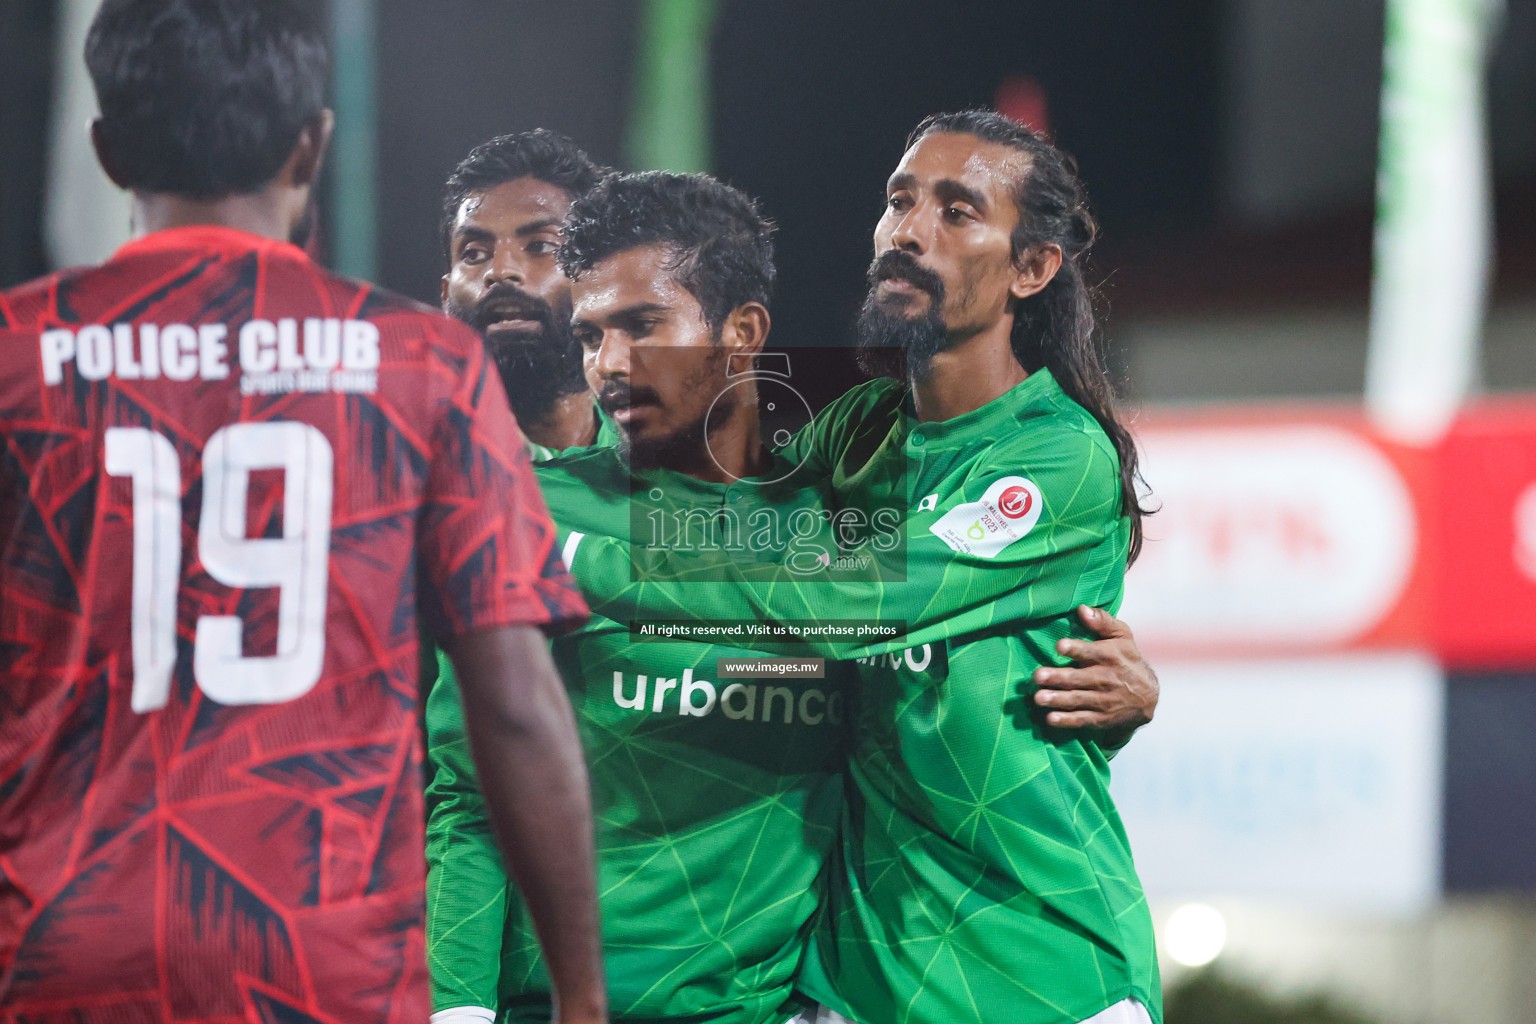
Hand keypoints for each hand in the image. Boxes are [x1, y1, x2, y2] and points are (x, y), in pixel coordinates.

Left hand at [1032, 606, 1157, 744]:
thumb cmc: (1126, 659)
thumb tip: (1081, 608)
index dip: (1076, 649)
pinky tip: (1050, 719)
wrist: (1148, 697)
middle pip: (1080, 678)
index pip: (1092, 652)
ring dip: (1058, 699)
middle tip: (1037, 676)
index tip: (1059, 646)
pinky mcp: (1101, 718)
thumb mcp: (1122, 637)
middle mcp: (1107, 679)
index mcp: (1111, 656)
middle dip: (1058, 677)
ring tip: (1038, 698)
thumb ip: (1103, 621)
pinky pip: (1082, 720)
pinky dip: (1067, 720)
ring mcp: (1104, 700)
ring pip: (1078, 699)